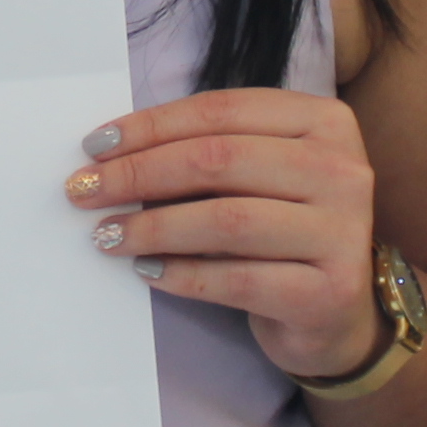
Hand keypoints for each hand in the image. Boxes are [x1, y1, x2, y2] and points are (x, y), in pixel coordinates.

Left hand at [67, 88, 384, 384]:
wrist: (337, 315)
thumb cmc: (282, 232)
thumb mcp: (258, 176)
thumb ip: (208, 152)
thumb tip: (111, 153)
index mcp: (324, 122)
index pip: (222, 111)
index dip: (151, 126)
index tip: (94, 147)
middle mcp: (342, 170)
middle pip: (219, 160)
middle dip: (139, 173)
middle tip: (84, 190)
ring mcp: (343, 232)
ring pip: (226, 220)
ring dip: (153, 227)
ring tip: (106, 234)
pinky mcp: (329, 291)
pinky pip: (238, 280)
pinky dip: (183, 275)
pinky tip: (146, 271)